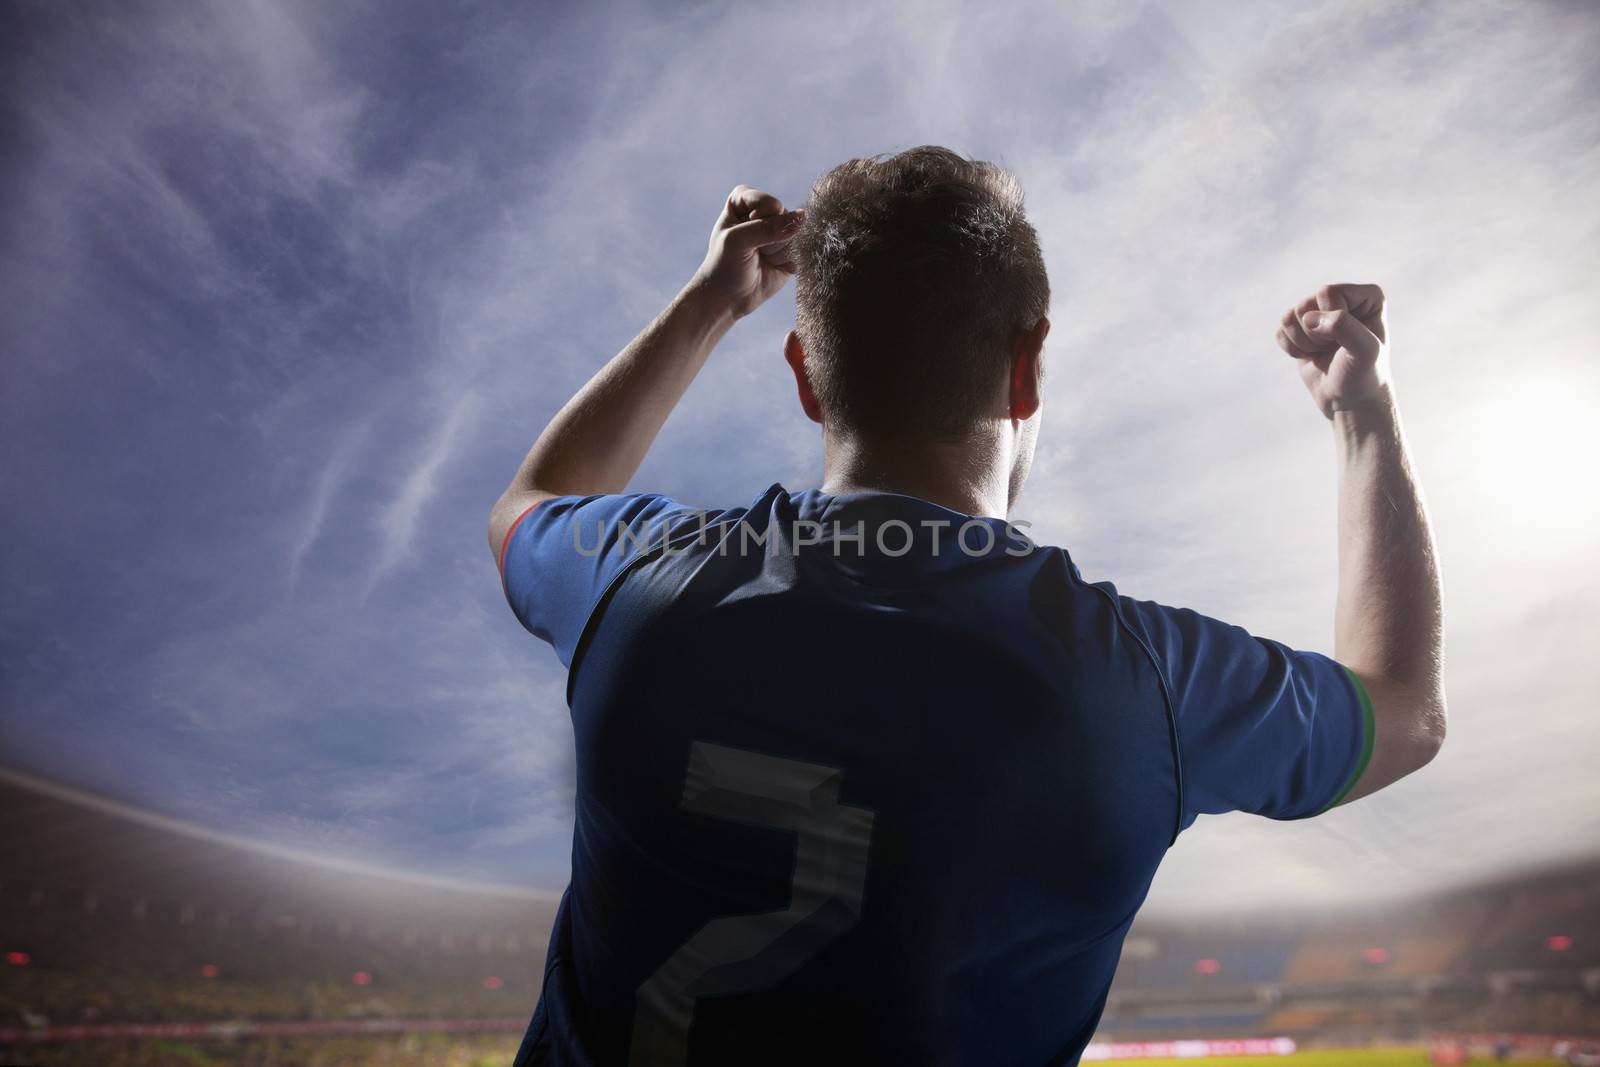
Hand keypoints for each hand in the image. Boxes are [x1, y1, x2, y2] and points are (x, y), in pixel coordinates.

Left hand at [689, 184, 804, 320]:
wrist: (728, 297)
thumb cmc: (724, 265)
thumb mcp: (737, 242)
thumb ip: (767, 228)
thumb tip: (803, 217)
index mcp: (746, 198)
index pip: (771, 204)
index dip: (760, 224)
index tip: (742, 238)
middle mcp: (765, 210)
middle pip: (788, 219)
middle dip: (771, 241)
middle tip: (754, 252)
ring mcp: (780, 229)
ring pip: (798, 236)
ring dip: (779, 253)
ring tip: (762, 259)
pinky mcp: (792, 248)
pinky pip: (803, 251)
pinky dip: (789, 263)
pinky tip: (773, 266)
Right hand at [1274, 283, 1391, 419]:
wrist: (1350, 401)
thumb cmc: (1364, 375)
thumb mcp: (1364, 351)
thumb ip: (1343, 326)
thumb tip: (1307, 319)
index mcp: (1367, 297)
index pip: (1328, 292)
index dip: (1330, 320)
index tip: (1345, 341)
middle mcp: (1342, 299)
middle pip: (1305, 304)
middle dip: (1314, 334)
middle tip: (1333, 349)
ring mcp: (1320, 313)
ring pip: (1290, 316)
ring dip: (1303, 342)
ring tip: (1323, 353)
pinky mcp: (1300, 328)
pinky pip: (1280, 331)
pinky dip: (1292, 349)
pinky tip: (1311, 357)